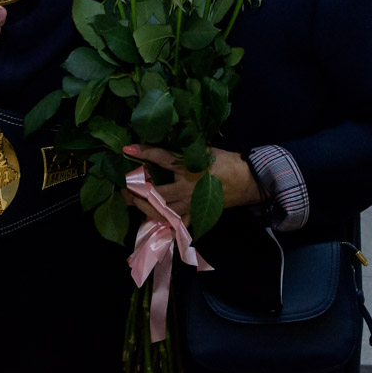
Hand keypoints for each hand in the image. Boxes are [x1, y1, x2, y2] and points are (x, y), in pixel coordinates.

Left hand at [122, 144, 259, 223]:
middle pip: (157, 193)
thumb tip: (161, 146)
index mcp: (188, 167)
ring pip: (164, 211)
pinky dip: (166, 226)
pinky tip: (153, 224)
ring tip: (134, 203)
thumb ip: (182, 150)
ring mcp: (192, 204)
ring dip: (146, 208)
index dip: (143, 152)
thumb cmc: (224, 160)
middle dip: (137, 191)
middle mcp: (187, 187)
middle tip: (124, 189)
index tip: (127, 149)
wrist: (247, 178)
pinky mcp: (198, 214)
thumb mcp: (202, 149)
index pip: (161, 158)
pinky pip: (179, 225)